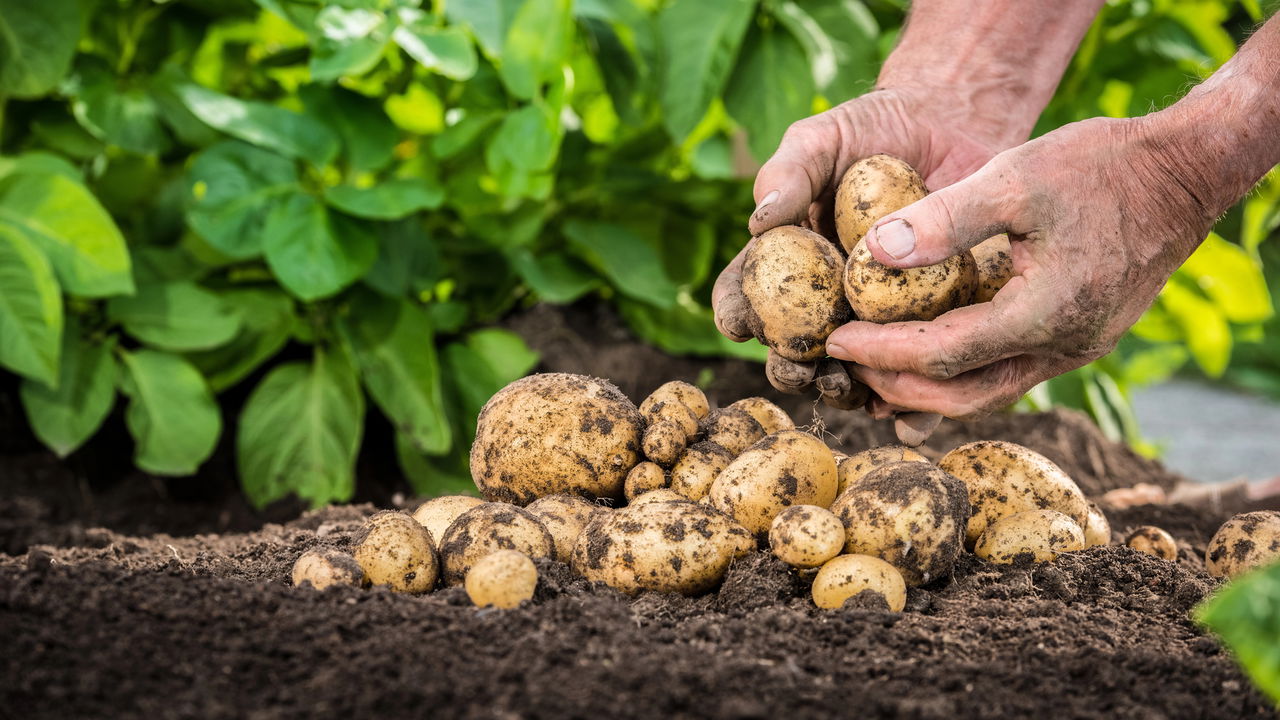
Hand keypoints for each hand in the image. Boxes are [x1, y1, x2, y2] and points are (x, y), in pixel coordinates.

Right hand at [713, 87, 1015, 443]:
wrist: (952, 125)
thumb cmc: (871, 129)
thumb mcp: (822, 138)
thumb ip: (788, 173)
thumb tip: (759, 221)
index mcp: (785, 264)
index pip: (745, 297)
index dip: (736, 314)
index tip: (740, 322)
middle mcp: (824, 301)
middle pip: (792, 350)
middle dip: (789, 368)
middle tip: (799, 365)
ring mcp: (877, 319)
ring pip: (850, 373)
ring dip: (844, 391)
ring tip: (850, 386)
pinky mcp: (930, 326)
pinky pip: (916, 375)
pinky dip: (912, 406)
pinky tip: (909, 416)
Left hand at [827, 115, 1214, 418]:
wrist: (1183, 174)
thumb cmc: (1103, 166)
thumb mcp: (1018, 176)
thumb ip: (947, 217)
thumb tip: (875, 253)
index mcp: (1045, 314)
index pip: (942, 355)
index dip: (881, 352)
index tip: (833, 339)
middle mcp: (1062, 348)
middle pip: (960, 395)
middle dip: (895, 384)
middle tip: (843, 361)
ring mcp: (1074, 350)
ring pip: (985, 393)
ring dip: (925, 389)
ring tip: (871, 370)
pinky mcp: (1077, 340)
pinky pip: (1006, 373)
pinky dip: (958, 374)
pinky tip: (923, 360)